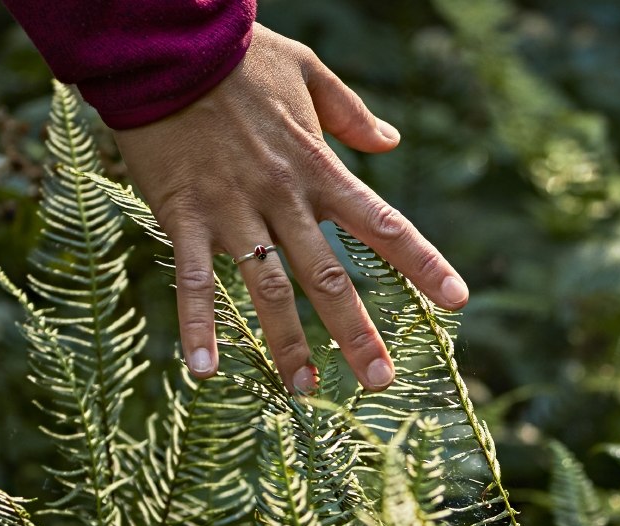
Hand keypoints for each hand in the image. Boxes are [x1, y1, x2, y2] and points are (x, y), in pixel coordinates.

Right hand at [112, 25, 468, 393]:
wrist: (164, 42)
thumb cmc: (238, 57)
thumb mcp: (307, 69)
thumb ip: (350, 112)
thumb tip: (391, 140)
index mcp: (319, 168)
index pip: (382, 223)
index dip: (421, 263)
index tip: (456, 301)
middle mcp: (283, 196)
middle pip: (327, 274)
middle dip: (356, 331)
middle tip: (380, 380)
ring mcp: (233, 209)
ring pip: (267, 288)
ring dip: (286, 343)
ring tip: (303, 389)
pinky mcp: (184, 215)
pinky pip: (194, 280)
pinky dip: (199, 326)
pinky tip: (204, 371)